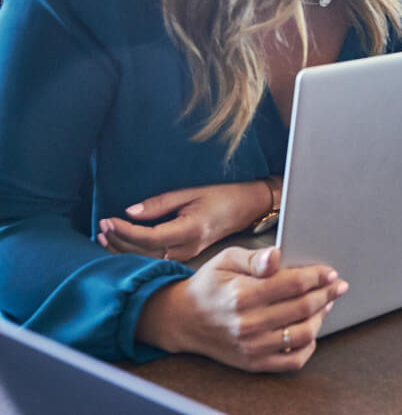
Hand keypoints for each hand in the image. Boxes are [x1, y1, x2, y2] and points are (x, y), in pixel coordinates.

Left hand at [98, 180, 273, 261]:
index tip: (108, 219)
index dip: (125, 231)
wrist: (247, 208)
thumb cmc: (222, 196)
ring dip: (123, 250)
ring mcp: (186, 255)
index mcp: (189, 231)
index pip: (148, 238)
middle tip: (101, 227)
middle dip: (118, 242)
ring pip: (147, 260)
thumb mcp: (191, 193)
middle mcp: (186, 248)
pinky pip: (154, 259)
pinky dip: (135, 253)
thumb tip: (129, 212)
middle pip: (143, 253)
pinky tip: (122, 245)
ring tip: (104, 237)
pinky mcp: (184, 256)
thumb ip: (160, 204)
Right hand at [136, 246, 347, 372]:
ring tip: (326, 304)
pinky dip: (309, 346)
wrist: (183, 319)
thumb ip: (255, 258)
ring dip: (321, 317)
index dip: (318, 276)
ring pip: (303, 334)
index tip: (330, 272)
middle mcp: (247, 323)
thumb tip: (277, 256)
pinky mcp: (253, 362)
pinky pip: (292, 361)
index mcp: (242, 294)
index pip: (294, 284)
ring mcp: (251, 346)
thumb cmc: (210, 285)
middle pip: (303, 308)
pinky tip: (311, 330)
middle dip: (326, 293)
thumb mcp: (227, 260)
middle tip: (337, 285)